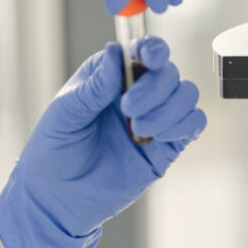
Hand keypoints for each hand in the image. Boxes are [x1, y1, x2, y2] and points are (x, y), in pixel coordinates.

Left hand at [0, 37, 205, 247]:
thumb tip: (115, 51)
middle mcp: (137, 91)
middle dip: (154, 87)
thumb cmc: (54, 148)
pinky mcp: (165, 148)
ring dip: (169, 108)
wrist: (56, 198)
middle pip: (168, 72)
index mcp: (111, 75)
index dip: (153, 49)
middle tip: (128, 109)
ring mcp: (154, 118)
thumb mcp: (67, 112)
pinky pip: (193, 124)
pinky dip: (185, 124)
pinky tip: (159, 137)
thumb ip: (95, 85)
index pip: (142, 50)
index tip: (150, 59)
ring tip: (140, 129)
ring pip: (186, 94)